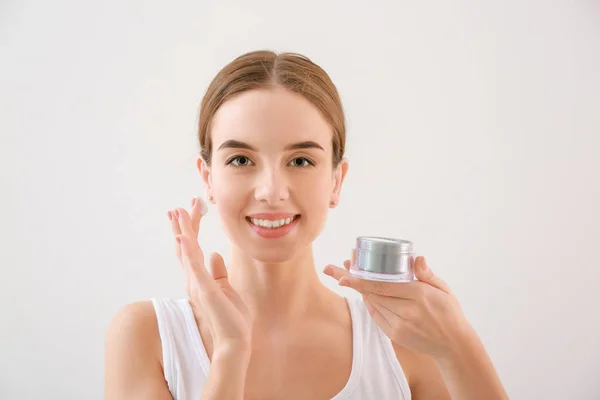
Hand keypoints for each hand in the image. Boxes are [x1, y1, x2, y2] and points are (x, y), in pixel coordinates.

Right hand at [168, 197, 251, 356]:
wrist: (234, 342)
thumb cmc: (231, 319)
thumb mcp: (226, 290)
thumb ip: (218, 272)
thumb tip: (213, 255)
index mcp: (199, 280)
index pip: (191, 250)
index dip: (188, 230)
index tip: (187, 211)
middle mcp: (194, 281)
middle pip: (185, 248)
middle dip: (182, 226)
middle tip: (177, 206)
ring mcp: (197, 285)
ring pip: (187, 252)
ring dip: (182, 231)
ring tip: (177, 212)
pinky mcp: (205, 290)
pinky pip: (194, 267)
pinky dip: (188, 251)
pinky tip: (183, 237)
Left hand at [323, 257, 473, 358]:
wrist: (453, 344)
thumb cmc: (449, 312)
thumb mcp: (443, 289)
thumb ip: (427, 274)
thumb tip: (416, 259)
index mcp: (418, 294)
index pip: (382, 285)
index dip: (361, 278)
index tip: (345, 269)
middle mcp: (407, 310)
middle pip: (372, 294)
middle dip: (353, 281)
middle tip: (336, 270)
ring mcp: (400, 325)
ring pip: (373, 305)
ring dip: (362, 292)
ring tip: (351, 278)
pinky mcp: (395, 335)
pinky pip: (376, 317)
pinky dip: (371, 305)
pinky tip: (370, 297)